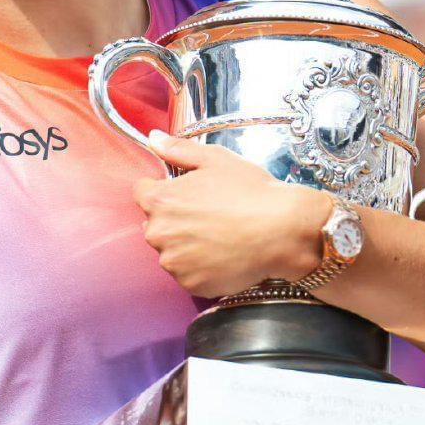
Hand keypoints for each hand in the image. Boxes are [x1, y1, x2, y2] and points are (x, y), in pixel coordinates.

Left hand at [133, 131, 328, 296]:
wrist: (282, 231)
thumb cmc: (251, 193)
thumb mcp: (215, 160)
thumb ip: (178, 150)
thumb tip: (154, 140)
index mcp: (159, 200)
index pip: (142, 193)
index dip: (164, 190)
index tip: (184, 194)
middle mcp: (159, 234)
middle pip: (155, 224)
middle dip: (174, 219)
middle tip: (209, 215)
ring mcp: (174, 262)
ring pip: (171, 252)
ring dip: (186, 246)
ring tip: (218, 236)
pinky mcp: (191, 284)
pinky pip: (188, 274)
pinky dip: (200, 268)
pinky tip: (222, 255)